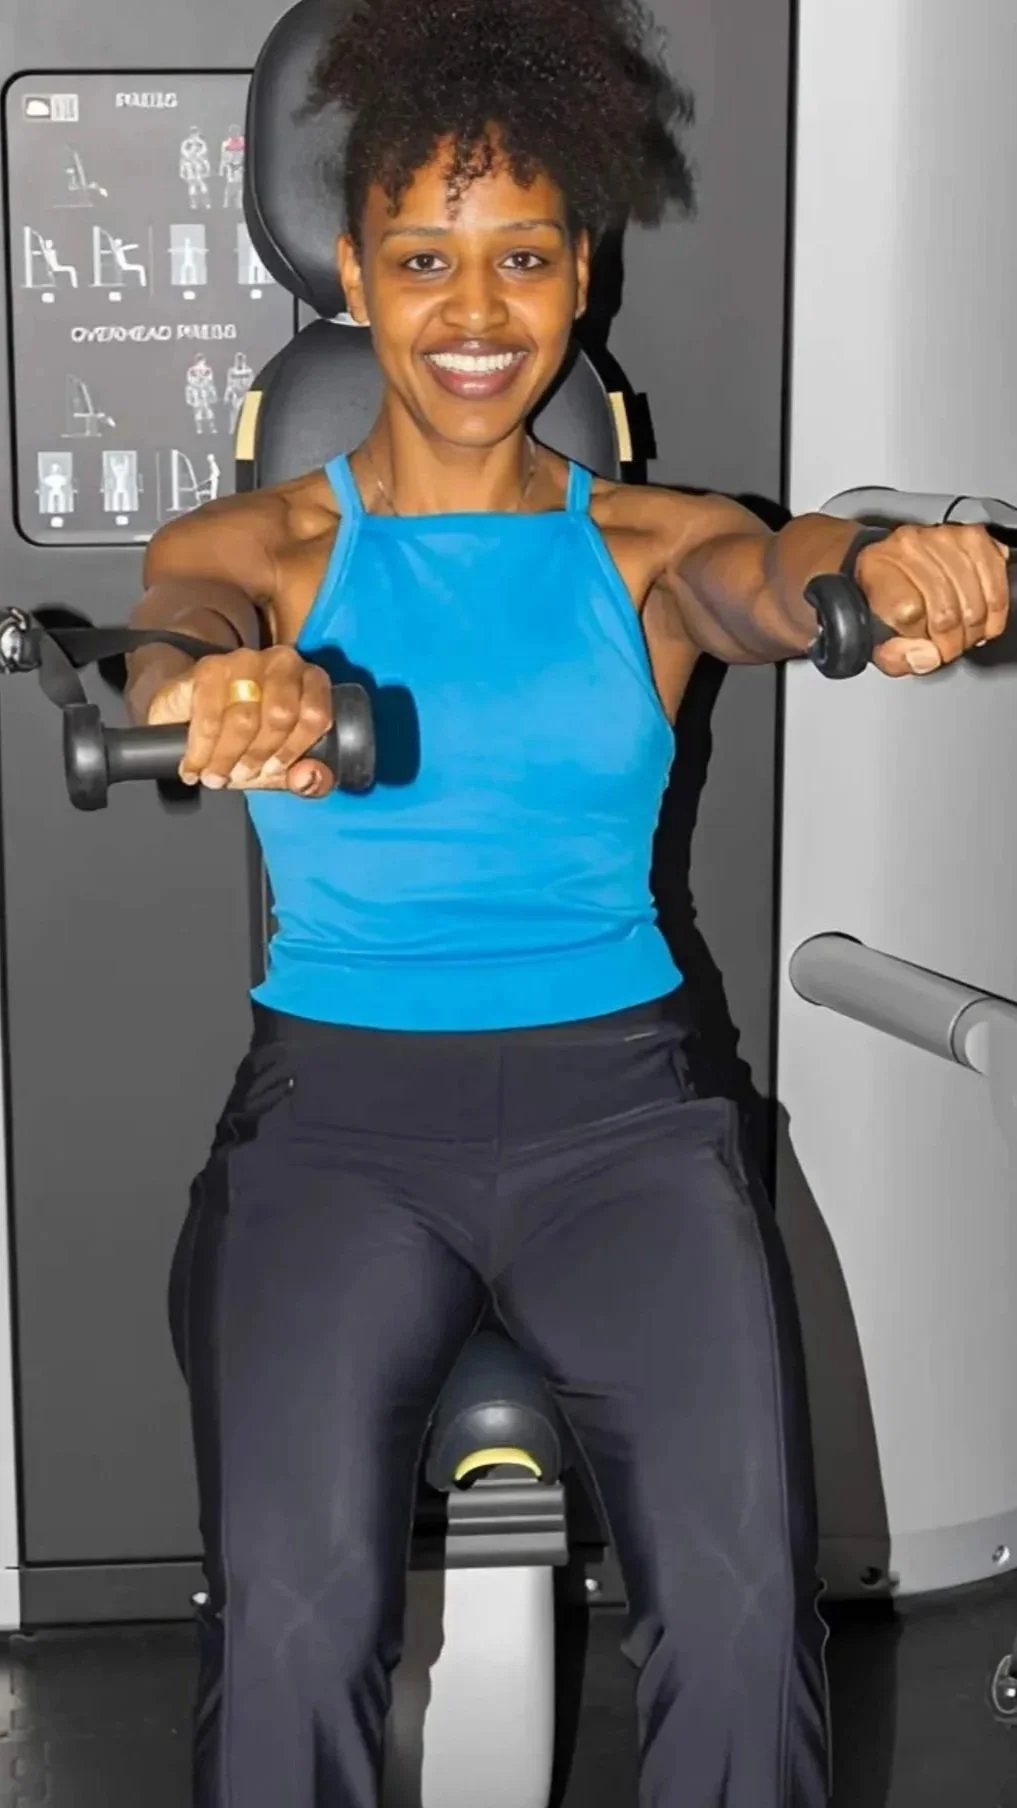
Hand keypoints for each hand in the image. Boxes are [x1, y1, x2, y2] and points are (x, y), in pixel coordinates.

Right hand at [147, 646, 334, 794]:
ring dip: (227, 756)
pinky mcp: (210, 668)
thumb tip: (309, 777)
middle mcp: (283, 663)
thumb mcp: (281, 765)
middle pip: (280, 715)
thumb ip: (306, 777)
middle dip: (258, 754)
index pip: (314, 714)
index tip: (272, 772)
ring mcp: (246, 661)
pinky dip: (201, 749)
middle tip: (240, 776)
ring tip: (215, 777)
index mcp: (311, 682)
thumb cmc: (248, 740)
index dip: (293, 749)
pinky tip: (195, 767)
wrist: (194, 717)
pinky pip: (210, 716)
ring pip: (244, 717)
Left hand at [856, 523, 1010, 675]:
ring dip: (973, 629)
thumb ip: (893, 657)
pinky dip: (994, 610)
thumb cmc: (886, 601)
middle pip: (945, 611)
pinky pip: (996, 585)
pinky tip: (983, 619)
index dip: (922, 637)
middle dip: (952, 643)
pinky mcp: (973, 538)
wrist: (896, 563)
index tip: (925, 647)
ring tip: (963, 635)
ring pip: (974, 602)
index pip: (909, 611)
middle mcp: (909, 546)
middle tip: (948, 648)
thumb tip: (926, 657)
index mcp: (875, 567)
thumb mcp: (876, 639)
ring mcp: (943, 537)